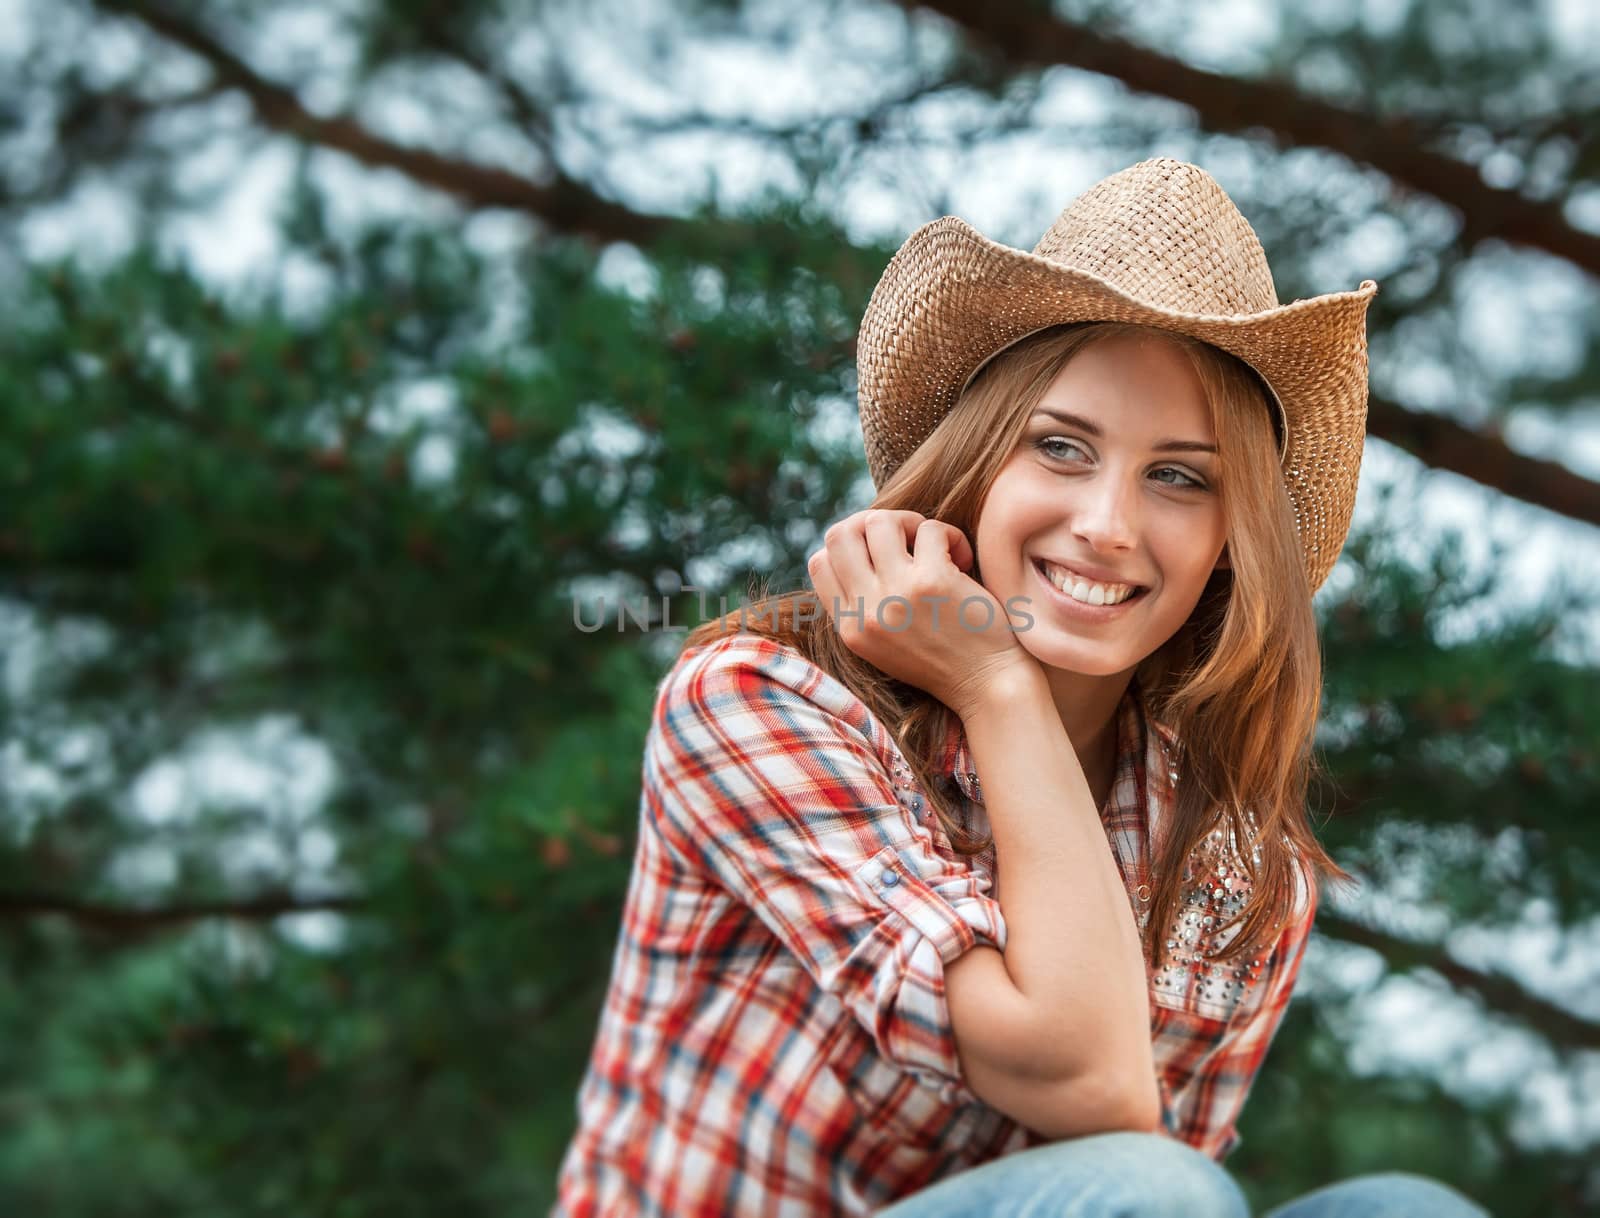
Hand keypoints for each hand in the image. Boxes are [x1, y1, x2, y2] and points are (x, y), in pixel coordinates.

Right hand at [805, 509, 1039, 718]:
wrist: (988, 685)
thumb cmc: (944, 661)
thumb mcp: (885, 645)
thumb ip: (865, 606)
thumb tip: (860, 547)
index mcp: (850, 629)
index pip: (819, 563)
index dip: (848, 546)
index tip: (880, 554)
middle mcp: (866, 611)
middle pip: (840, 534)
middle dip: (872, 523)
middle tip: (905, 539)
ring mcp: (897, 594)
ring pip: (879, 521)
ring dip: (910, 523)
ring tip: (933, 545)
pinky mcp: (933, 580)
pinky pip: (930, 529)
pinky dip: (949, 535)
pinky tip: (961, 558)